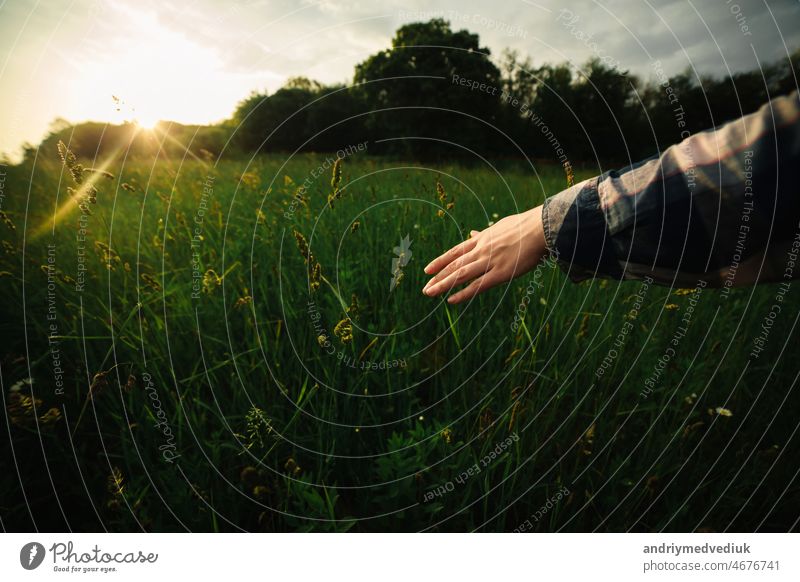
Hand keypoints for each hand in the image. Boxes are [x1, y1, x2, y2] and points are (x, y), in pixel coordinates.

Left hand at [422, 205, 548, 303]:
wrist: (540, 228)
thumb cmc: (524, 227)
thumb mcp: (499, 227)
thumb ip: (484, 234)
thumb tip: (472, 233)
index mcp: (482, 240)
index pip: (455, 252)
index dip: (440, 261)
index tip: (427, 269)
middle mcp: (481, 251)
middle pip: (454, 265)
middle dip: (438, 276)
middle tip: (425, 288)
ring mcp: (490, 262)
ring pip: (461, 275)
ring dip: (443, 285)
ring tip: (429, 293)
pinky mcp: (501, 273)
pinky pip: (478, 286)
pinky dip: (463, 293)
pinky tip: (451, 300)